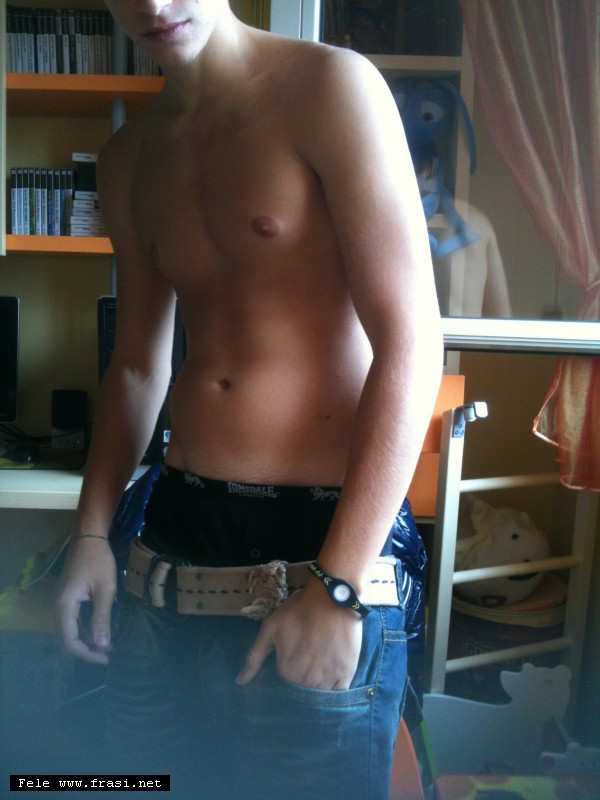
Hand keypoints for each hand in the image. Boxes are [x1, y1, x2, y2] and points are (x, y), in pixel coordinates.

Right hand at [54, 537, 116, 664]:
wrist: (89, 538)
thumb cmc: (99, 561)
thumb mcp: (105, 590)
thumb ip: (102, 619)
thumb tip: (101, 646)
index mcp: (64, 607)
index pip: (70, 642)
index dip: (87, 654)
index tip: (106, 658)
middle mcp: (57, 608)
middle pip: (66, 640)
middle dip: (86, 650)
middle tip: (107, 654)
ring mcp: (60, 603)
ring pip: (68, 632)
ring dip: (85, 641)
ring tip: (106, 645)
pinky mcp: (65, 599)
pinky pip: (70, 622)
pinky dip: (83, 630)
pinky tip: (99, 630)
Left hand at [235, 579, 362, 689]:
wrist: (333, 597)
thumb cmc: (299, 610)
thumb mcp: (271, 628)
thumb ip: (254, 657)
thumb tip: (239, 682)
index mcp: (287, 672)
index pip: (284, 683)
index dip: (287, 670)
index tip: (292, 656)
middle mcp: (307, 681)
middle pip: (302, 690)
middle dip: (302, 678)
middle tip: (307, 657)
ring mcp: (329, 679)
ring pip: (320, 693)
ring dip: (318, 684)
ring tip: (319, 664)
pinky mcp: (347, 673)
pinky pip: (338, 693)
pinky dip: (334, 689)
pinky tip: (332, 674)